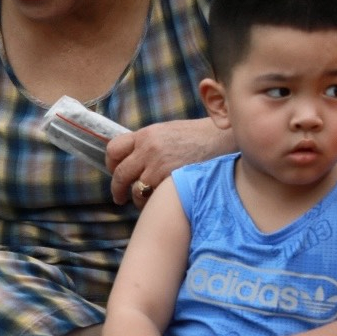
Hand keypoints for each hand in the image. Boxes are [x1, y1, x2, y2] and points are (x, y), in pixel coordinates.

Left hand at [106, 119, 232, 207]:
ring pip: (135, 189)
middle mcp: (148, 149)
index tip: (114, 172)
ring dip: (136, 198)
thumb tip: (133, 158)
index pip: (114, 148)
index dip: (110, 163)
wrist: (225, 139)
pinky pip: (152, 198)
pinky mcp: (171, 180)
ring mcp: (159, 166)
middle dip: (117, 188)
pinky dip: (151, 203)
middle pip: (120, 173)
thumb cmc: (200, 137)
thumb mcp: (169, 132)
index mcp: (146, 135)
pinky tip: (157, 203)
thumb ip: (149, 144)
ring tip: (141, 202)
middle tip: (119, 197)